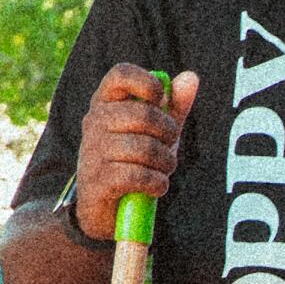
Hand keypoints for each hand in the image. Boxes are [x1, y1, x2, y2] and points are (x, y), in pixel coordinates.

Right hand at [73, 64, 198, 237]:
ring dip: (165, 163)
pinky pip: (138, 175)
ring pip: (145, 148)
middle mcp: (94, 121)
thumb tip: (191, 77)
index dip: (147, 82)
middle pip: (144, 114)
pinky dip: (157, 183)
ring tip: (163, 171)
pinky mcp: (98, 180)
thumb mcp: (154, 133)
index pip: (121, 74)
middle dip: (168, 133)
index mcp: (105, 102)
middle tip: (169, 147)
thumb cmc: (131, 162)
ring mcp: (93, 151)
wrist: (103, 209)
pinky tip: (156, 187)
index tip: (160, 99)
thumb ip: (173, 107)